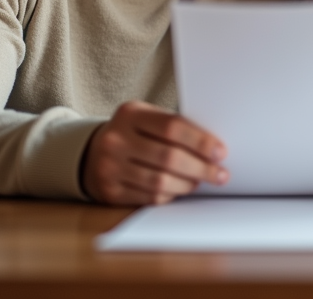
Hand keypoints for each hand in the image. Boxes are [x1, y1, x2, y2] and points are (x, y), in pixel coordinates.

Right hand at [81, 100, 228, 205]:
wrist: (92, 153)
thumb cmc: (133, 134)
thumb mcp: (146, 119)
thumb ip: (174, 128)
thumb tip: (213, 148)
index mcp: (130, 114)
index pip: (172, 126)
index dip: (200, 141)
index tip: (220, 151)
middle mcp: (116, 139)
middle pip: (169, 157)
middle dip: (201, 168)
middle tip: (220, 174)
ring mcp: (110, 167)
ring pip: (160, 182)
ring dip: (188, 184)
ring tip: (201, 181)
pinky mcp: (110, 192)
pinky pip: (149, 197)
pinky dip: (170, 195)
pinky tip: (180, 189)